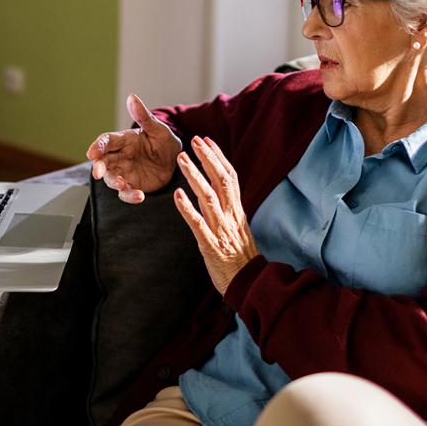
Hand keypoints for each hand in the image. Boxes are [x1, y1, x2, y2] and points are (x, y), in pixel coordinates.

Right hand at [86, 94, 181, 203]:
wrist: (177, 161)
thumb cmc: (165, 142)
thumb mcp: (158, 129)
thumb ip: (144, 117)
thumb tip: (132, 97)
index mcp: (123, 141)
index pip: (106, 141)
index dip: (97, 146)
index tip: (92, 152)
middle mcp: (119, 157)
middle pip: (102, 162)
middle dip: (98, 167)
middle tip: (98, 172)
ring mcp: (125, 172)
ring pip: (111, 178)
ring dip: (114, 183)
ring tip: (122, 185)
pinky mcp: (133, 185)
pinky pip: (126, 193)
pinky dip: (129, 196)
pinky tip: (139, 196)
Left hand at [174, 136, 258, 294]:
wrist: (249, 284)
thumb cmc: (239, 256)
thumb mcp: (236, 227)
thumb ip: (224, 209)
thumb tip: (210, 190)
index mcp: (237, 211)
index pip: (230, 177)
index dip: (218, 157)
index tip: (207, 140)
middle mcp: (231, 216)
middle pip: (221, 181)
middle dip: (207, 158)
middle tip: (194, 141)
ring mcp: (221, 230)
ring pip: (209, 197)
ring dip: (195, 176)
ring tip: (182, 159)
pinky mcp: (211, 246)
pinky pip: (198, 224)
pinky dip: (187, 208)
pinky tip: (177, 194)